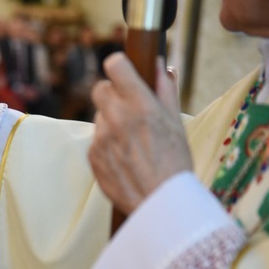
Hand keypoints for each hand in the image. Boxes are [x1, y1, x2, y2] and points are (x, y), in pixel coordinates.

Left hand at [89, 53, 191, 214]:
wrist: (159, 203)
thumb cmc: (174, 163)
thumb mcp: (176, 122)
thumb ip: (165, 90)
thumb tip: (158, 65)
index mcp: (140, 105)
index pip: (115, 65)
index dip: (119, 66)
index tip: (124, 72)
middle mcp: (116, 118)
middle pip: (100, 88)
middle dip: (112, 93)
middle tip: (128, 107)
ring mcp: (101, 138)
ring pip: (99, 116)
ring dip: (111, 122)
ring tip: (132, 142)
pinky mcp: (92, 156)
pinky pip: (96, 140)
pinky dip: (107, 144)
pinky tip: (125, 157)